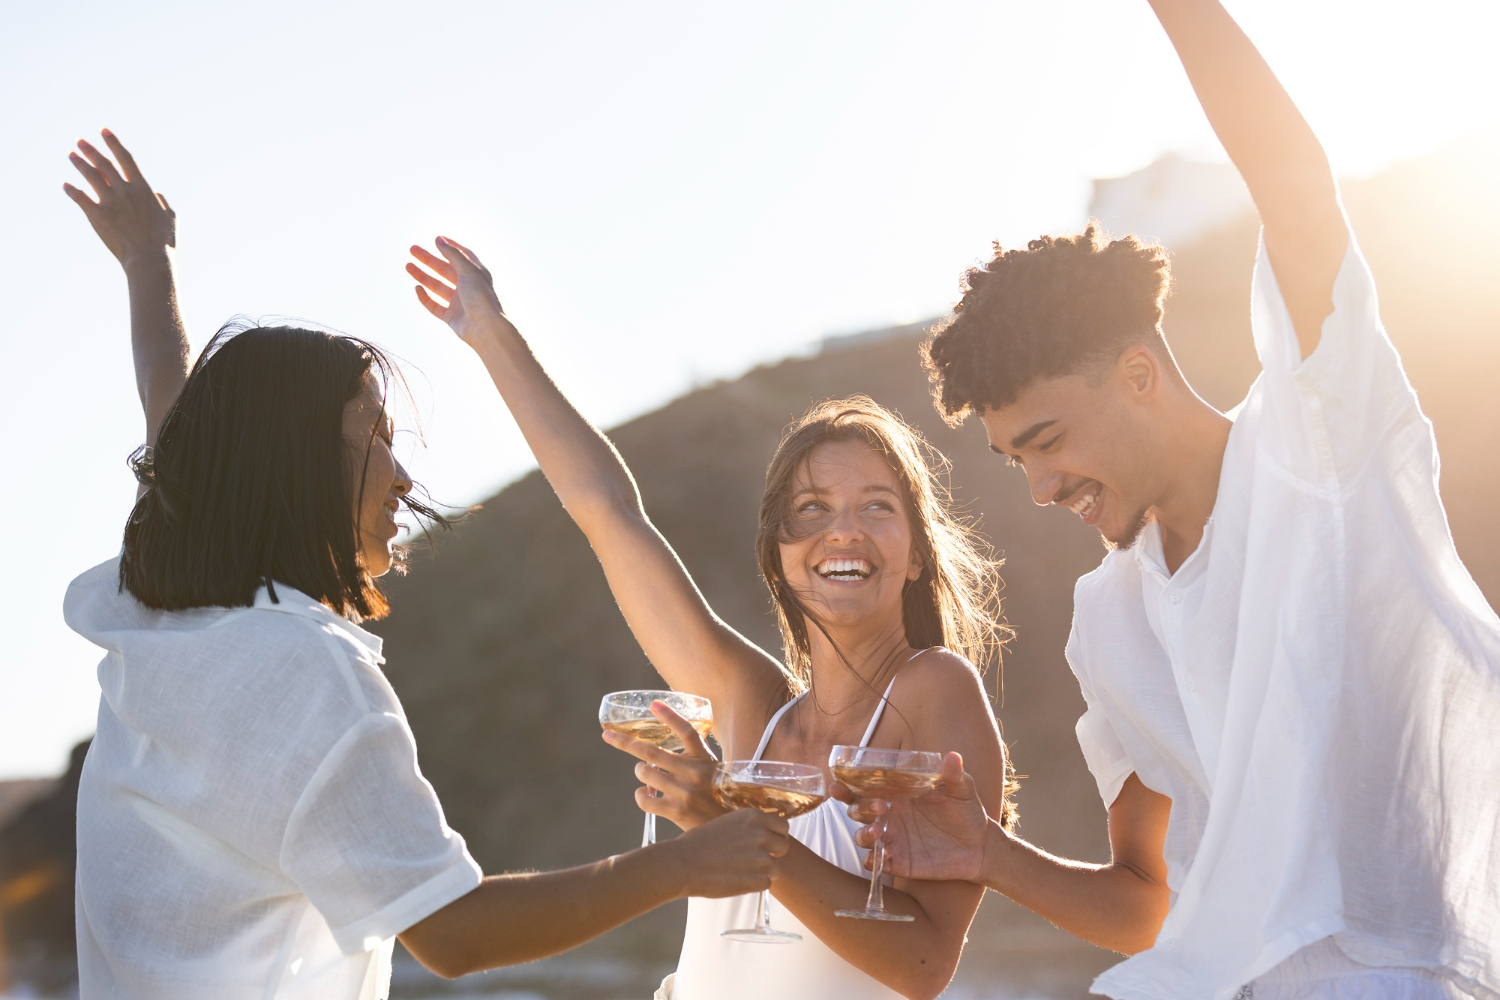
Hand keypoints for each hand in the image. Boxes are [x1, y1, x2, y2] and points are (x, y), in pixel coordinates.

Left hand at [63, 130, 174, 271]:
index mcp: (142, 189)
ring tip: (71, 155)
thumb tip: (158, 194)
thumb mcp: (170, 219)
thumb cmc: (162, 242)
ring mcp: (110, 202)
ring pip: (91, 176)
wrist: (148, 258)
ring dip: (80, 164)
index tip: (104, 131)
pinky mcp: (97, 215)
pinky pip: (80, 198)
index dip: (114, 143)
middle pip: (104, 164)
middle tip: (80, 141)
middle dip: (91, 150)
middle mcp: (124, 191)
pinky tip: (65, 185)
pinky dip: (72, 190)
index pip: (125, 159)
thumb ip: (163, 203)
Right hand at [407, 237, 511, 346]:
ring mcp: (459, 302)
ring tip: (408, 265)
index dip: (451, 247)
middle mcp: (468, 287)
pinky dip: (425, 297)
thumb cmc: (481, 297)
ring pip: (437, 286)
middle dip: (428, 259)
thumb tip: (439, 239)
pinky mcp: (452, 317)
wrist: (485, 328)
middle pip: (445, 270)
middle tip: (412, 249)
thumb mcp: (468, 270)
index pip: (463, 256)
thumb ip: (453, 254)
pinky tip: (417, 288)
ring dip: (423, 276)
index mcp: (476, 274)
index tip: (437, 238)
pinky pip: (435, 305)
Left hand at [602, 701, 726, 831]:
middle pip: (651, 751)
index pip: (687, 731)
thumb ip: (692, 758)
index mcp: (704, 758)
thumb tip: (659, 751)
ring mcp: (684, 792)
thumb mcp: (712, 769)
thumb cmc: (718, 795)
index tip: (653, 704)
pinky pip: (644, 799)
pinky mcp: (676, 811)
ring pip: (645, 773)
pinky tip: (646, 794)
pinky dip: (641, 795)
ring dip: (641, 771)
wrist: (730, 827)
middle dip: (625, 742)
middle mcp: (694, 772)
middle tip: (609, 736)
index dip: (670, 716)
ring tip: (648, 774)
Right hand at [667, 807, 789, 898]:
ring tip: (741, 872)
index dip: (776, 836)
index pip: (782, 826)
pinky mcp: (758, 879)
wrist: (683, 863)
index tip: (768, 843)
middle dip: (772, 854)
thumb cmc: (697, 843)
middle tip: (755, 860)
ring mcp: (762, 858)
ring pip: (776, 868)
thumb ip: (747, 827)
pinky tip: (737, 881)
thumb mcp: (726, 823)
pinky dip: (755, 885)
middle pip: (783, 846)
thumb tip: (758, 834)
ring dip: (763, 872)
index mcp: (754, 817)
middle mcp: (762, 834)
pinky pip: (766, 884)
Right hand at [838, 752, 991, 882]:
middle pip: (857, 811)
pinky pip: (876, 864)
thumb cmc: (967, 812)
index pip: (864, 788)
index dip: (847, 786)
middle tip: (878, 806)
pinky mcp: (899, 862)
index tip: (837, 783)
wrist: (980, 846)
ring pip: (862, 837)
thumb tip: (952, 756)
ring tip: (879, 831)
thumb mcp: (962, 791)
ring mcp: (893, 840)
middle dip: (858, 808)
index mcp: (897, 795)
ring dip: (864, 834)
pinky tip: (885, 855)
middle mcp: (889, 817)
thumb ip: (954, 775)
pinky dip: (875, 860)